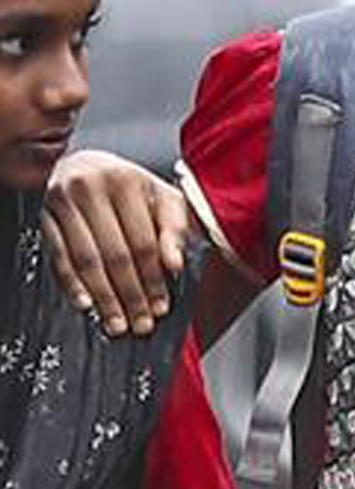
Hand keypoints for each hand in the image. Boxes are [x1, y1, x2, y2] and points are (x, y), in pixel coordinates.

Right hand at [42, 151, 190, 336]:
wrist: (84, 165)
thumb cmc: (129, 187)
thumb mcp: (161, 198)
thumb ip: (174, 228)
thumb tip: (175, 264)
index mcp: (126, 180)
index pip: (143, 241)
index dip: (154, 279)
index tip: (161, 306)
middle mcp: (91, 187)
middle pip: (115, 254)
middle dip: (131, 295)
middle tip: (141, 322)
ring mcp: (63, 201)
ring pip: (87, 260)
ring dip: (104, 297)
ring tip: (117, 322)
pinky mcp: (45, 216)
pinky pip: (58, 258)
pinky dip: (72, 284)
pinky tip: (86, 304)